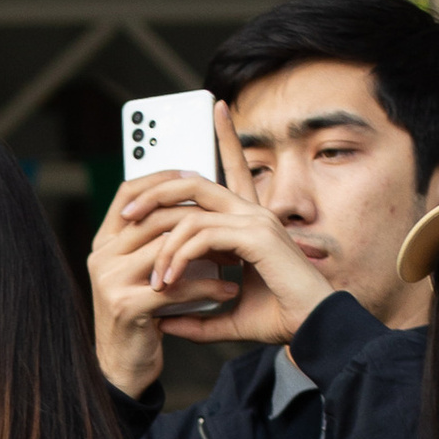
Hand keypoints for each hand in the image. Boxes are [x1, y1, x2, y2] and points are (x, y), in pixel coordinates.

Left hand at [89, 107, 333, 378]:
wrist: (311, 328)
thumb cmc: (280, 318)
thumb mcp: (226, 317)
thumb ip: (197, 315)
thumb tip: (165, 322)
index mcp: (249, 221)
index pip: (233, 168)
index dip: (226, 137)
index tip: (216, 110)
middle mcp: (253, 212)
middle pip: (196, 183)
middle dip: (156, 193)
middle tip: (127, 213)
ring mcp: (256, 221)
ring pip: (193, 214)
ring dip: (163, 245)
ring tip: (153, 278)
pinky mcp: (256, 237)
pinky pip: (204, 235)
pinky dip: (179, 257)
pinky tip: (169, 281)